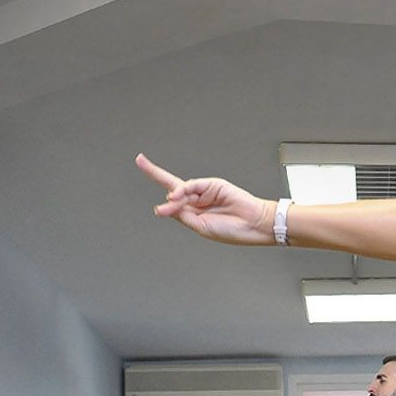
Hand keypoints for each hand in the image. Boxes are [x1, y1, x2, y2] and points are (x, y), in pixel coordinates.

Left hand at [137, 154, 272, 244]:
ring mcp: (205, 192)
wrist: (254, 224)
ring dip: (175, 198)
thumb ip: (182, 215)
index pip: (171, 201)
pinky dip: (183, 190)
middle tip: (142, 166)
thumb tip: (163, 206)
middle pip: (173, 187)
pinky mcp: (213, 185)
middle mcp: (197, 201)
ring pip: (181, 190)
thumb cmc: (233, 230)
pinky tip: (178, 196)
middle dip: (157, 177)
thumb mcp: (200, 227)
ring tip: (174, 204)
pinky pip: (193, 185)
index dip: (157, 185)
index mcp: (193, 213)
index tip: (142, 165)